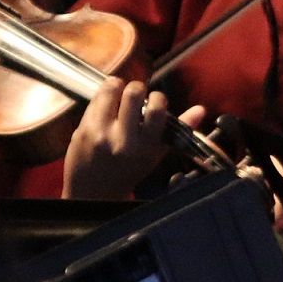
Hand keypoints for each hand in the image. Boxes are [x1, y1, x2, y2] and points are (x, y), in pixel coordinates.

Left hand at [61, 79, 196, 199]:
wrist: (93, 194)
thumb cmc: (128, 172)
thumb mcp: (155, 155)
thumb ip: (177, 131)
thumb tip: (200, 110)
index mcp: (146, 146)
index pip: (158, 107)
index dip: (156, 98)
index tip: (153, 102)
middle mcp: (123, 140)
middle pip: (134, 91)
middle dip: (136, 89)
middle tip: (133, 98)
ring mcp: (100, 133)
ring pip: (111, 88)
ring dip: (116, 88)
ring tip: (117, 98)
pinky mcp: (82, 129)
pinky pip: (94, 100)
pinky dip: (101, 99)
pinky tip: (103, 110)